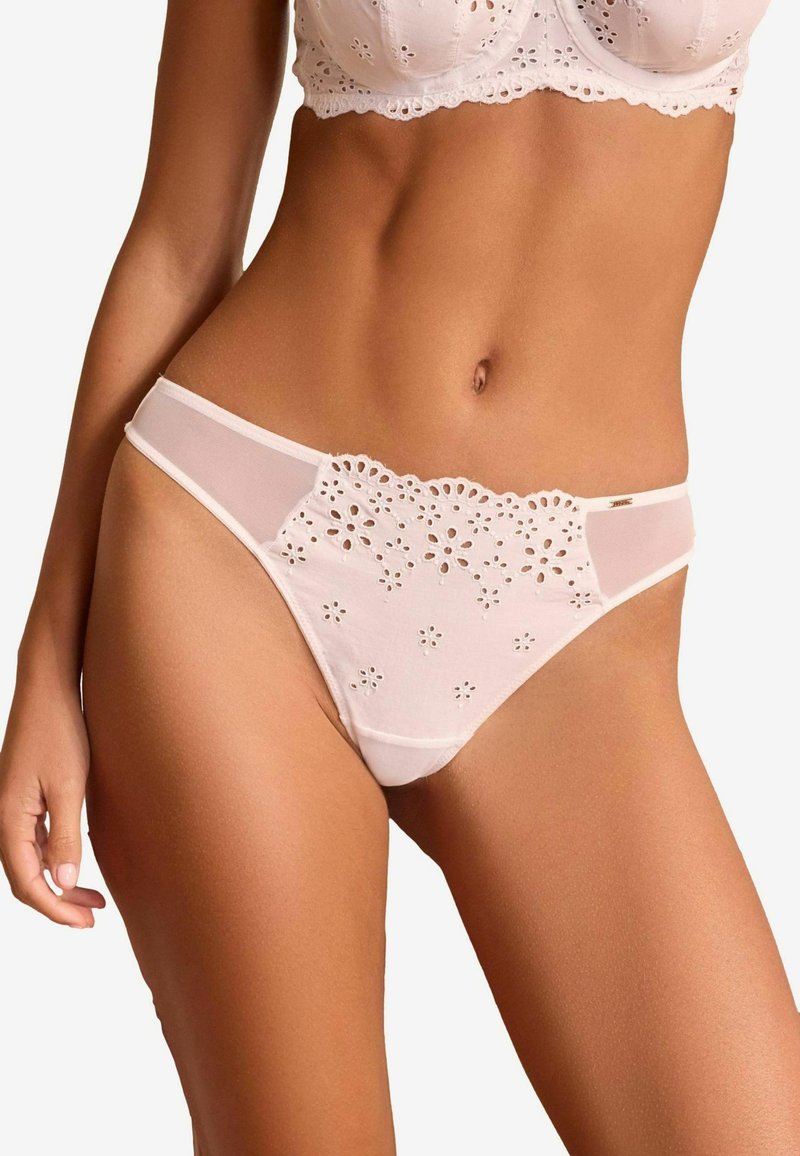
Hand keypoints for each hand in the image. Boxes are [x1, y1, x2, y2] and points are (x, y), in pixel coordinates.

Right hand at [0, 676, 105, 927]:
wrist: (48, 688)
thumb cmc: (60, 731)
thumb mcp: (69, 786)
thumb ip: (65, 836)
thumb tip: (63, 882)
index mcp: (8, 818)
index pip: (28, 883)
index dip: (56, 909)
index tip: (86, 923)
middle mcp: (2, 816)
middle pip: (24, 877)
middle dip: (57, 902)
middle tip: (93, 916)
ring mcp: (10, 806)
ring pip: (27, 860)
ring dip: (57, 881)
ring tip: (92, 897)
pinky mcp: (21, 795)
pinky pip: (31, 840)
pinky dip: (52, 858)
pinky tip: (75, 862)